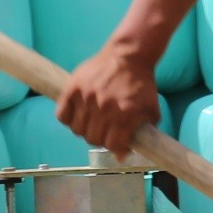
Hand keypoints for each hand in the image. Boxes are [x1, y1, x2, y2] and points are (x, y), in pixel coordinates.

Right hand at [55, 41, 162, 155]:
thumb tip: (122, 157)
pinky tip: (78, 115)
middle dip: (101, 139)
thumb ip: (143, 134)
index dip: (115, 148)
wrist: (129, 56)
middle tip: (105, 132)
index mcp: (125, 114)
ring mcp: (87, 98)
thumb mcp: (150, 110)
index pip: (112, 145)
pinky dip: (68, 119)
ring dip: (85, 130)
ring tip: (93, 122)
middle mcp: (105, 108)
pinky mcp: (73, 89)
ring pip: (77, 130)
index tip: (117, 145)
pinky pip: (62, 115)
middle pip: (93, 139)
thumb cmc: (141, 84)